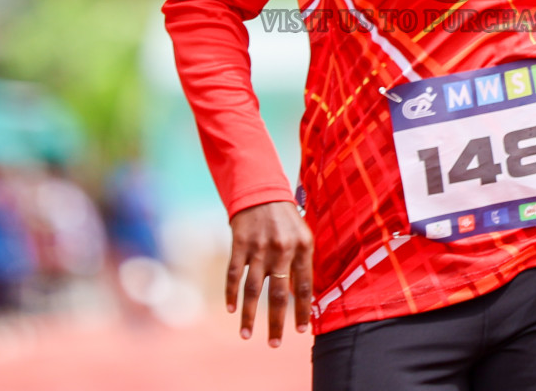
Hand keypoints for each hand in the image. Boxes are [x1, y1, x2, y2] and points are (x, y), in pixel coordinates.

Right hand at [226, 200, 313, 345]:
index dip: (302, 310)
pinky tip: (231, 310)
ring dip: (248, 315)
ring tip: (246, 335)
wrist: (262, 192)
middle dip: (276, 323)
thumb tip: (301, 298)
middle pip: (278, 294)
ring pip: (253, 289)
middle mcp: (281, 249)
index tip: (301, 330)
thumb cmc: (286, 219)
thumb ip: (302, 263)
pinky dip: (231, 294)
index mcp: (302, 247)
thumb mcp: (302, 236)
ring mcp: (259, 247)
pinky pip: (234, 274)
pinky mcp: (240, 244)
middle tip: (274, 344)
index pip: (303, 287)